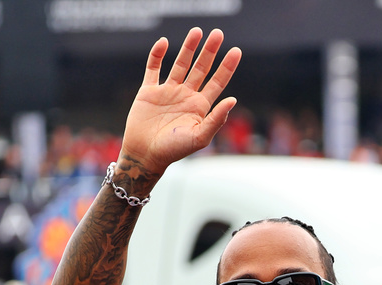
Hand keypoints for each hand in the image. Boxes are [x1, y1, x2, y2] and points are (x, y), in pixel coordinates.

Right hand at [120, 27, 241, 174]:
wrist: (145, 155)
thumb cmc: (174, 151)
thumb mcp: (200, 137)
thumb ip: (216, 119)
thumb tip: (233, 100)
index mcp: (200, 107)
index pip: (217, 82)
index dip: (227, 67)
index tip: (236, 50)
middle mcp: (186, 96)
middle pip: (201, 68)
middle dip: (210, 51)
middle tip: (218, 34)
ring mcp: (168, 92)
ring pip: (180, 64)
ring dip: (188, 48)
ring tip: (197, 31)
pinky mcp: (149, 91)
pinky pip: (153, 68)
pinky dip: (157, 55)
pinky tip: (164, 43)